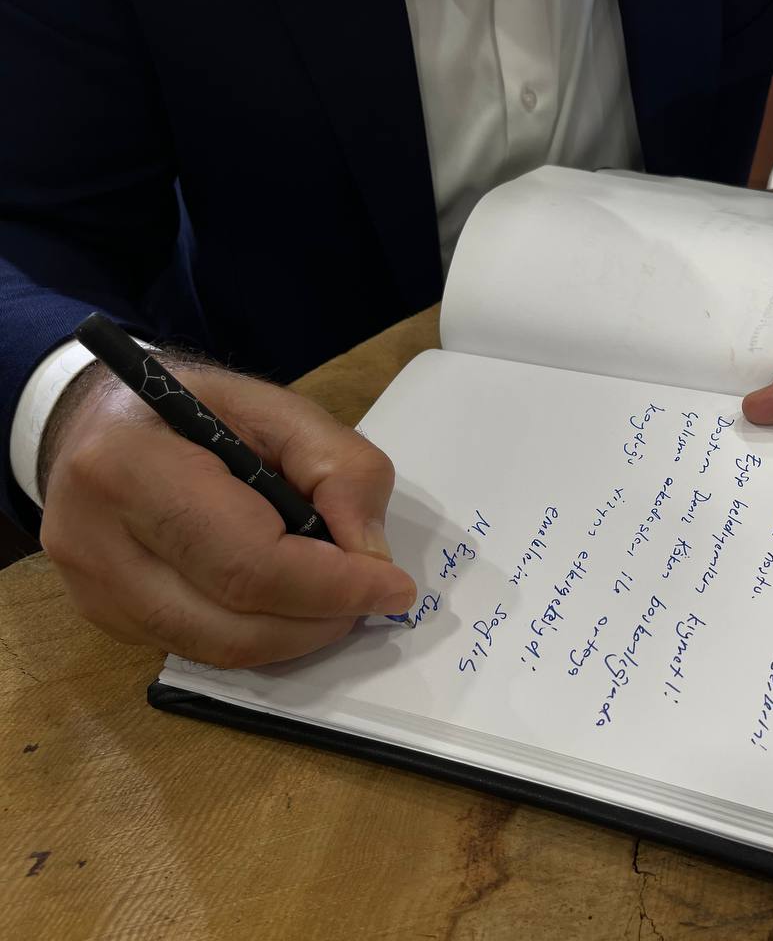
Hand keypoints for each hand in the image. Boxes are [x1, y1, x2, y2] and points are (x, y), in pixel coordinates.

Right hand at [40, 360, 416, 665]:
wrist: (98, 424)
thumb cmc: (195, 410)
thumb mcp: (277, 409)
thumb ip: (339, 468)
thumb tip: (370, 554)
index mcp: (130, 468)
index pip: (247, 562)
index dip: (332, 586)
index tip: (393, 586)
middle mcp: (93, 542)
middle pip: (234, 623)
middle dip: (322, 618)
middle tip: (371, 596)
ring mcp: (92, 592)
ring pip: (219, 651)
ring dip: (296, 636)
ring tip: (334, 598)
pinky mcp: (105, 620)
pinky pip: (201, 649)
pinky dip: (260, 635)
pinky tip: (285, 600)